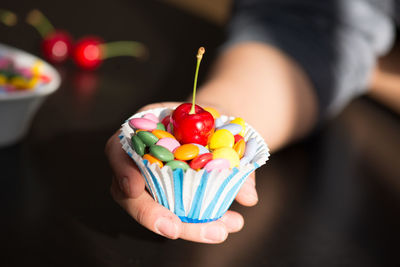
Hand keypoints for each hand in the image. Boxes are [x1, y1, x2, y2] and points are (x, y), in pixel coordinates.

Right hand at [105, 102, 258, 242]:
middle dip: (150, 214)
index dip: (122, 169)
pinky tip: (221, 227)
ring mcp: (151, 178)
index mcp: (143, 129)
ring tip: (218, 231)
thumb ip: (235, 159)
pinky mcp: (167, 193)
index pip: (118, 149)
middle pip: (129, 191)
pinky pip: (174, 212)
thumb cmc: (212, 118)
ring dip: (185, 226)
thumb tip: (249, 198)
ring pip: (154, 208)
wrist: (215, 122)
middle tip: (174, 230)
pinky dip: (196, 223)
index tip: (135, 188)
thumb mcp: (224, 125)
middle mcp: (140, 158)